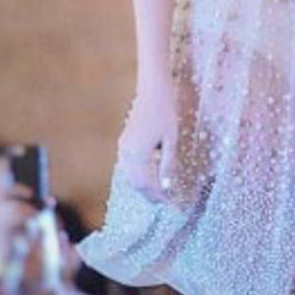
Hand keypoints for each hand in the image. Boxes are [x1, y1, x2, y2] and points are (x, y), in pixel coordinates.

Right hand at [117, 80, 178, 203]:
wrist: (152, 90)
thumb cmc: (165, 111)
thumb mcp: (171, 138)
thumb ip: (168, 163)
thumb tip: (167, 186)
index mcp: (139, 153)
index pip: (147, 184)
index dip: (159, 197)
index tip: (171, 204)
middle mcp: (127, 152)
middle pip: (136, 184)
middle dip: (150, 195)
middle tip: (166, 201)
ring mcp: (124, 147)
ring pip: (130, 177)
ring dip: (143, 187)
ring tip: (159, 192)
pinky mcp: (124, 142)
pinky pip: (128, 167)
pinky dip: (138, 176)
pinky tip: (149, 176)